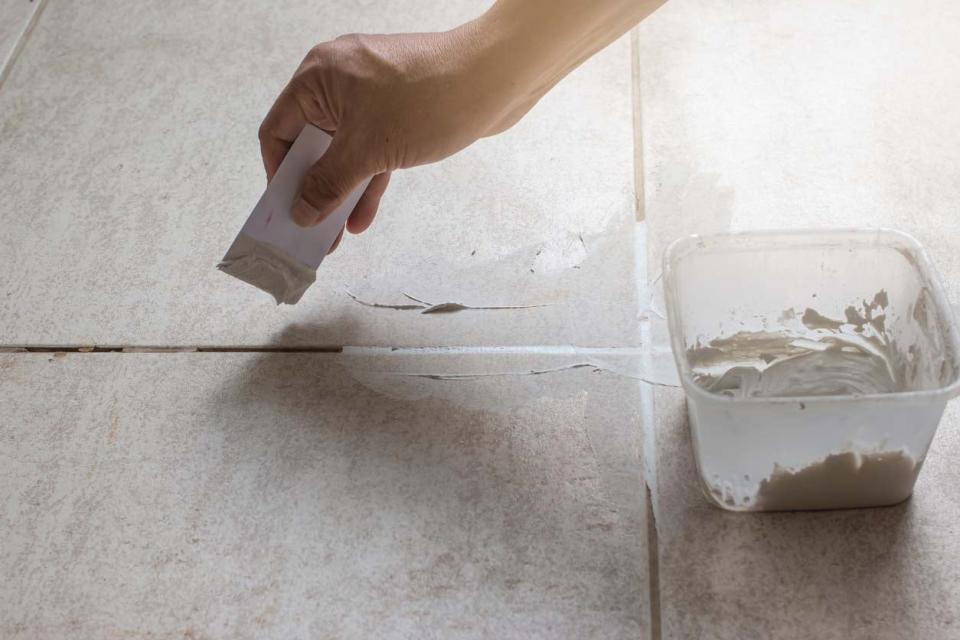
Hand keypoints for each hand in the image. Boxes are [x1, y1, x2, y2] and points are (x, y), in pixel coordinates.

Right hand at [258, 24, 539, 249]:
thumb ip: (329, 184)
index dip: (279, 175)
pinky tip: (362, 217)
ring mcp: (370, 98)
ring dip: (340, 192)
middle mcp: (339, 83)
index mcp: (318, 78)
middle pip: (311, 144)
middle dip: (312, 190)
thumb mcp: (368, 150)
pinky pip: (371, 151)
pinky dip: (366, 181)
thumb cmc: (427, 100)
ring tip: (334, 236)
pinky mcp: (397, 113)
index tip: (284, 211)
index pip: (279, 131)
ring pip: (344, 152)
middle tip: (309, 232)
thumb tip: (301, 212)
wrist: (495, 79)